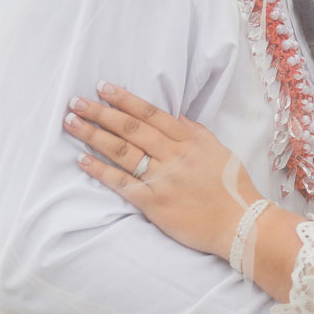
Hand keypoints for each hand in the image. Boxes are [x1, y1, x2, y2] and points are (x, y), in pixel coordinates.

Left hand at [66, 83, 257, 262]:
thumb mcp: (220, 152)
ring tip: (72, 123)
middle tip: (76, 102)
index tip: (104, 88)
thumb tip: (176, 116)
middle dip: (101, 113)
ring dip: (94, 135)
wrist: (241, 224)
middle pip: (131, 129)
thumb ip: (196, 133)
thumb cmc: (233, 188)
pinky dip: (101, 171)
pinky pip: (123, 184)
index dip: (125, 100)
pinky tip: (82, 161)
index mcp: (190, 142)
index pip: (151, 114)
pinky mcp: (154, 203)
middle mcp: (174, 156)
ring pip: (123, 152)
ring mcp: (163, 179)